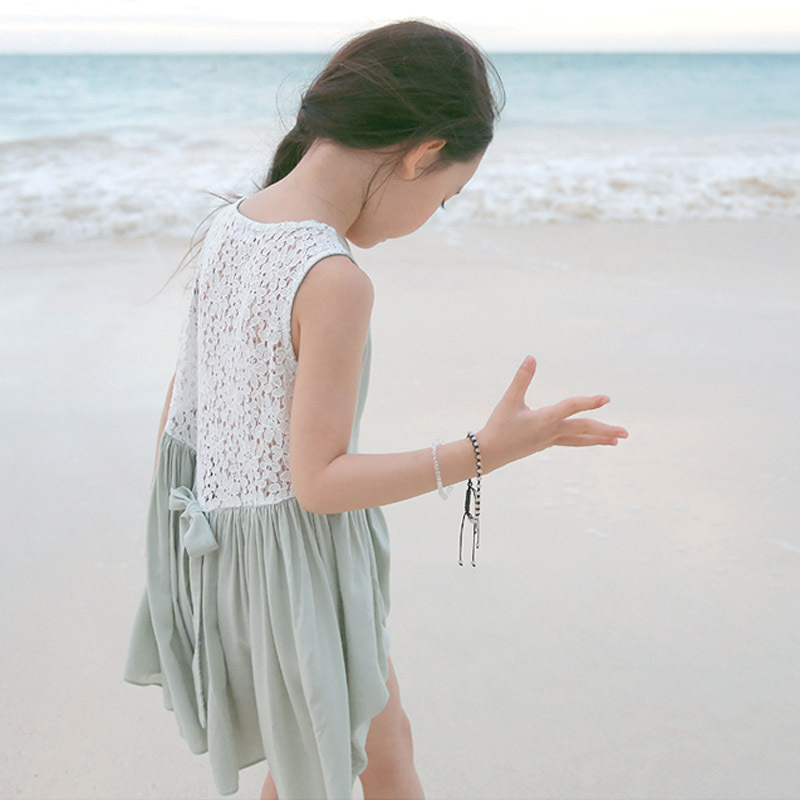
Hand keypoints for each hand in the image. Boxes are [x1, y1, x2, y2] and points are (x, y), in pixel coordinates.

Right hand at [477, 355, 627, 472]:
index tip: (607, 399)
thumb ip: (522, 378)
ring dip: (599, 439)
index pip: (571, 408)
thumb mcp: (509, 400)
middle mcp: (551, 432)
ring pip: (580, 440)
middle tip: (626, 433)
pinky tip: (589, 440)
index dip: (589, 402)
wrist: (488, 454)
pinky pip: (570, 442)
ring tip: (616, 441)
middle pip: (584, 430)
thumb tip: (531, 357)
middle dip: (605, 430)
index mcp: (545, 419)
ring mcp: (549, 440)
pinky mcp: (544, 444)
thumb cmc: (498, 426)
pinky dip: (583, 441)